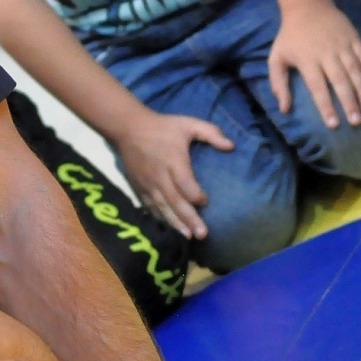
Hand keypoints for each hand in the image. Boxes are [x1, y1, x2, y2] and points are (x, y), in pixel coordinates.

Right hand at [110, 109, 233, 239]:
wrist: (129, 128)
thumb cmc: (163, 127)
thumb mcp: (189, 124)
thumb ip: (211, 133)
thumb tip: (232, 146)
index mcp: (173, 161)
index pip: (185, 184)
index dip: (196, 196)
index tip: (206, 201)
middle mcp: (160, 176)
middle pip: (175, 201)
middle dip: (189, 219)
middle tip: (202, 234)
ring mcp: (148, 184)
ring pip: (162, 207)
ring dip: (175, 223)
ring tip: (188, 237)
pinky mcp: (139, 188)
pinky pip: (150, 207)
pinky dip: (160, 218)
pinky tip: (170, 229)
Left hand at [268, 2, 360, 128]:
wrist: (307, 5)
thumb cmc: (290, 37)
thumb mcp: (276, 58)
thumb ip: (278, 84)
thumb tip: (283, 109)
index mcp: (307, 61)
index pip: (318, 87)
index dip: (326, 106)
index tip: (333, 124)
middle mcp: (326, 54)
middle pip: (340, 81)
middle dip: (349, 102)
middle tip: (357, 121)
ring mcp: (342, 45)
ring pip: (355, 70)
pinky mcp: (353, 38)